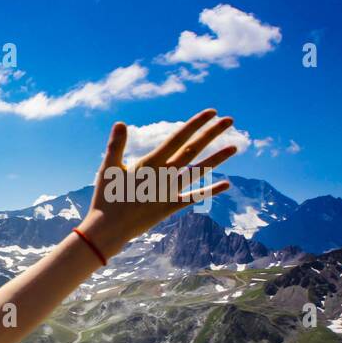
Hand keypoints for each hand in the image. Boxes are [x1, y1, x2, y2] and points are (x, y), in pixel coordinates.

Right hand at [78, 109, 236, 257]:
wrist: (108, 229)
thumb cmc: (106, 197)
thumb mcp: (108, 169)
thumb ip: (116, 145)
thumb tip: (120, 123)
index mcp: (149, 163)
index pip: (177, 138)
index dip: (195, 124)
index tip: (211, 112)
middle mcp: (164, 175)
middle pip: (192, 150)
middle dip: (211, 134)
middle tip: (229, 120)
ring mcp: (169, 191)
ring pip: (198, 171)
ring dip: (217, 159)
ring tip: (235, 147)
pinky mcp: (170, 207)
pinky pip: (194, 197)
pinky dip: (210, 191)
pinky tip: (227, 184)